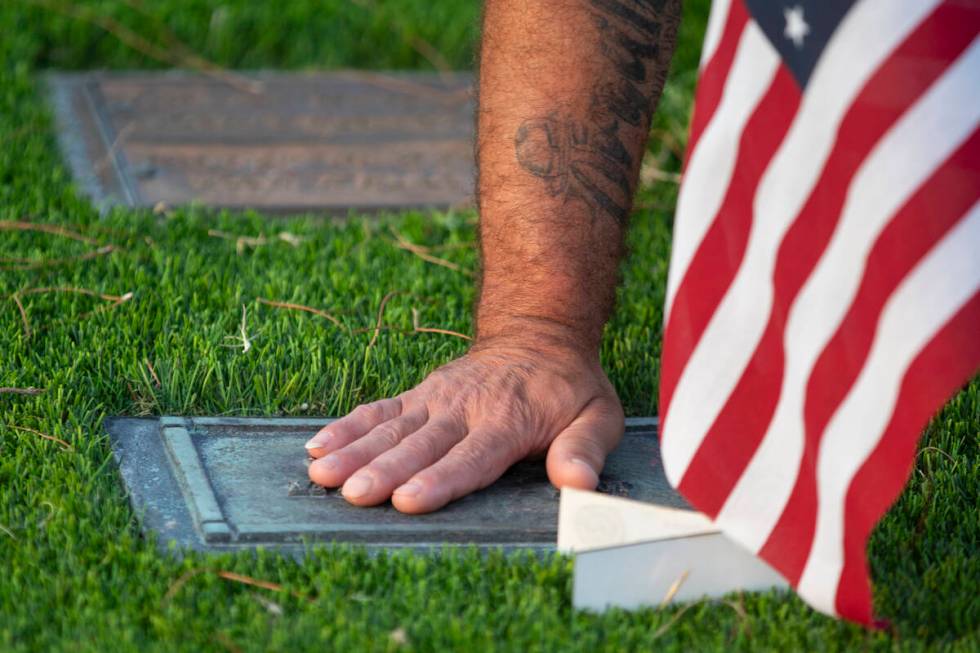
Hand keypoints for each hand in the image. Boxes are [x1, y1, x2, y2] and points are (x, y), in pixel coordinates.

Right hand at [305, 340, 623, 512]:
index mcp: (509, 421)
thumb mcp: (599, 416)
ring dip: (355, 451)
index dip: (441, 479)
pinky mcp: (419, 394)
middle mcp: (466, 409)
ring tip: (322, 474)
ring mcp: (437, 399)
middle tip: (353, 493)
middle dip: (385, 470)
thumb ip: (585, 450)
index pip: (472, 457)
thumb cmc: (569, 387)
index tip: (410, 499)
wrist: (538, 333)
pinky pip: (379, 410)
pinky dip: (347, 426)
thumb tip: (577, 483)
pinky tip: (317, 446)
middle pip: (422, 445)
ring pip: (392, 428)